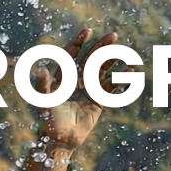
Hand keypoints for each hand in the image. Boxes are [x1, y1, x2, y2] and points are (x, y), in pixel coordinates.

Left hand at [34, 28, 119, 148]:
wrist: (60, 140)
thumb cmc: (48, 120)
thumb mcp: (44, 102)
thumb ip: (42, 85)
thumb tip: (41, 69)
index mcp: (62, 77)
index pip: (70, 55)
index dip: (79, 43)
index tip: (88, 31)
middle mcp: (75, 81)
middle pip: (90, 59)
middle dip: (101, 47)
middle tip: (113, 35)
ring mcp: (88, 90)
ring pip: (102, 70)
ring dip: (112, 60)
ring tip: (123, 52)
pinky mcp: (98, 101)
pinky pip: (110, 87)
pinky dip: (120, 79)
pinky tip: (129, 72)